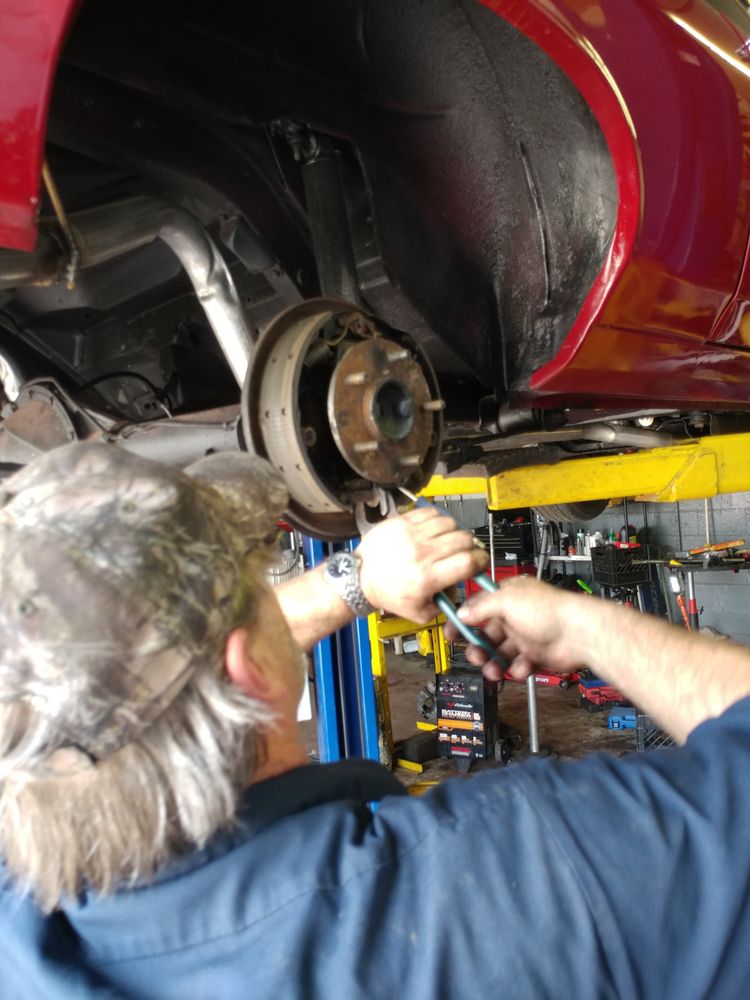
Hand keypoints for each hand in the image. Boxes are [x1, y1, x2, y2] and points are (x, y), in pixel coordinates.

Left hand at [357, 507, 487, 623]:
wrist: (359, 577)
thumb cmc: (388, 593)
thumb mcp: (419, 612)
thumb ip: (445, 604)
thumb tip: (461, 587)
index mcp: (426, 578)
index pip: (468, 563)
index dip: (480, 561)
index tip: (480, 562)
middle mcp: (421, 554)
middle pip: (464, 540)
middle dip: (470, 547)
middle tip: (465, 552)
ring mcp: (412, 534)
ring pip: (450, 523)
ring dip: (455, 532)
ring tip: (448, 541)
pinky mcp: (403, 522)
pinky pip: (432, 512)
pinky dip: (439, 520)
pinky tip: (435, 530)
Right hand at [444, 576, 587, 680]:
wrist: (579, 634)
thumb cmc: (550, 610)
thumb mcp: (507, 601)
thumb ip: (481, 607)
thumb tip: (463, 613)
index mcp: (507, 597)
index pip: (477, 607)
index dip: (463, 621)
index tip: (451, 634)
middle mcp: (516, 615)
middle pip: (487, 634)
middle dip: (479, 648)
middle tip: (476, 656)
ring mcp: (526, 636)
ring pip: (500, 653)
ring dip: (494, 663)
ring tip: (494, 670)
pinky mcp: (536, 655)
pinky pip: (517, 665)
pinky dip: (517, 669)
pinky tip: (521, 666)